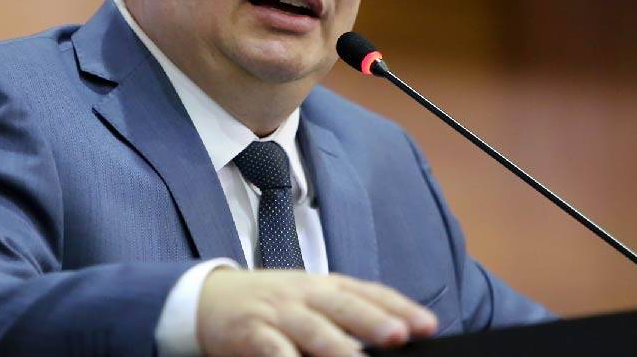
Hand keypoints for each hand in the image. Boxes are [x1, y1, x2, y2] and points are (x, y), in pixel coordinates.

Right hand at [197, 268, 438, 355]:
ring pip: (312, 329)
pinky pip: (272, 350)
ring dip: (337, 347)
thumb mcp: (310, 301)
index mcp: (325, 286)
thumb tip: (394, 338)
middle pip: (344, 306)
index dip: (399, 306)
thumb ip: (345, 317)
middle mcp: (305, 295)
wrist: (207, 298)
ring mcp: (278, 313)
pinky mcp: (251, 333)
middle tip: (401, 335)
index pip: (368, 292)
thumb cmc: (271, 305)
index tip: (429, 325)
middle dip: (374, 320)